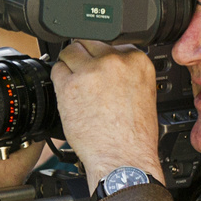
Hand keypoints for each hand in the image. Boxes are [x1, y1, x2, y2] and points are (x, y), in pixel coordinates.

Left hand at [51, 40, 162, 190]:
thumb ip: (128, 72)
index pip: (111, 41)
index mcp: (137, 61)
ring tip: (76, 86)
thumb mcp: (144, 93)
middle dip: (85, 57)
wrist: (124, 159)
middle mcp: (115, 61)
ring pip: (71, 51)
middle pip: (89, 42)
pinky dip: (59, 80)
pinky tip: (69, 94)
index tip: (100, 67)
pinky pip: (56, 69)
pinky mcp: (71, 85)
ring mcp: (91, 71)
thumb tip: (110, 63)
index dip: (102, 56)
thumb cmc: (135, 137)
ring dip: (70, 65)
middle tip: (86, 77)